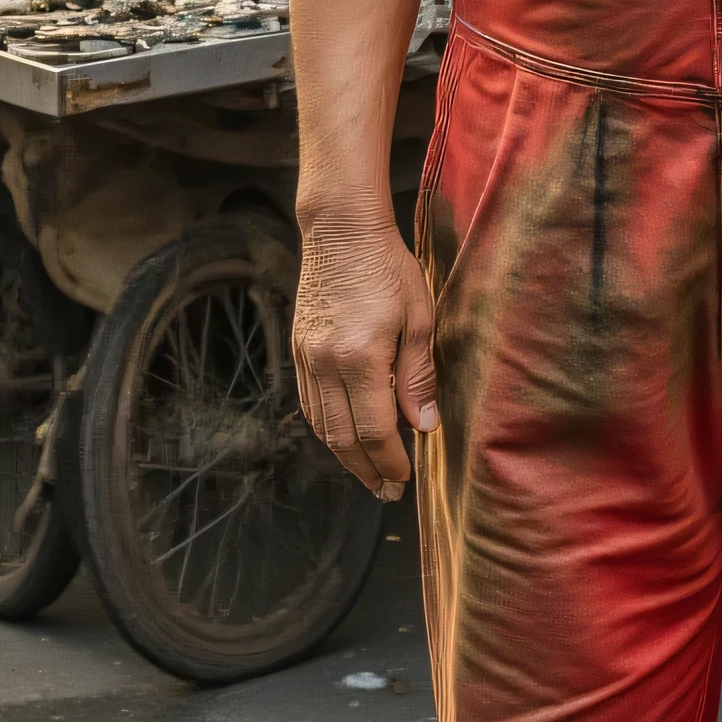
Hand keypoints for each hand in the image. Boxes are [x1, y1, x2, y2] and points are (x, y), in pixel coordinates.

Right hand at [291, 216, 437, 500]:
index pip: (375, 430)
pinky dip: (326, 427)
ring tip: (367, 472)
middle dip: (365, 470)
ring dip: (343, 455)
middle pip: (342, 438)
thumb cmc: (388, 268)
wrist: (340, 231)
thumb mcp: (419, 319)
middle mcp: (326, 364)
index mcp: (361, 359)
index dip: (390, 461)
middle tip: (385, 491)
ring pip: (320, 425)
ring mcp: (307, 358)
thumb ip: (419, 376)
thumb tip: (424, 426)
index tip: (403, 479)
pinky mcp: (298, 350)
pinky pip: (308, 403)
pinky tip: (343, 435)